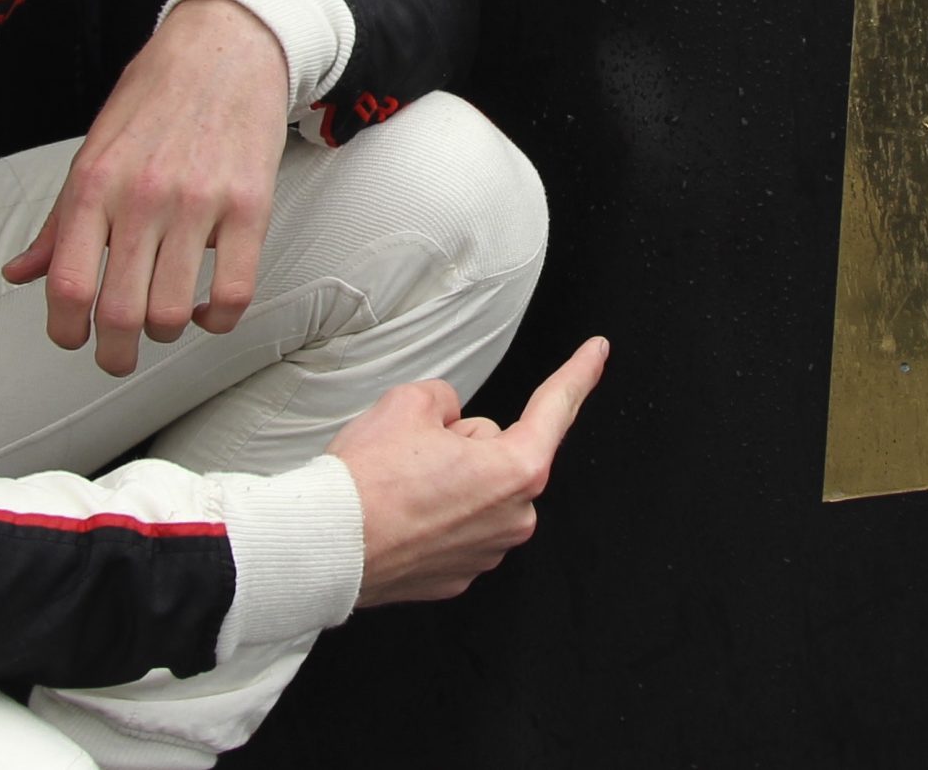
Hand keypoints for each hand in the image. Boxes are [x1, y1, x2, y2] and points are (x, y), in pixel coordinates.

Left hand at [2, 0, 289, 375]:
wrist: (225, 47)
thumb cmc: (154, 98)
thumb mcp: (93, 150)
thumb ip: (58, 220)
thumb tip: (18, 275)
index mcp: (93, 183)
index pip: (66, 283)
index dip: (65, 330)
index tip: (73, 339)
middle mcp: (140, 196)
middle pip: (119, 312)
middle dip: (114, 353)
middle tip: (117, 357)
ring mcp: (197, 202)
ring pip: (173, 312)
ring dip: (165, 333)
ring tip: (165, 321)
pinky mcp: (249, 207)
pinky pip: (233, 293)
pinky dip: (218, 320)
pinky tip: (210, 310)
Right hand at [329, 336, 608, 606]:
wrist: (328, 542)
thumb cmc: (369, 480)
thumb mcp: (409, 401)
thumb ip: (447, 399)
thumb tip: (448, 421)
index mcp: (515, 469)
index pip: (556, 407)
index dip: (579, 373)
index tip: (598, 352)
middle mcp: (513, 517)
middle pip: (500, 453)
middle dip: (466, 443)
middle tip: (415, 451)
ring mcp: (488, 552)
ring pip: (477, 491)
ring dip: (448, 480)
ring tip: (401, 486)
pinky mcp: (459, 575)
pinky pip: (457, 526)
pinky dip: (433, 515)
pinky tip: (400, 514)